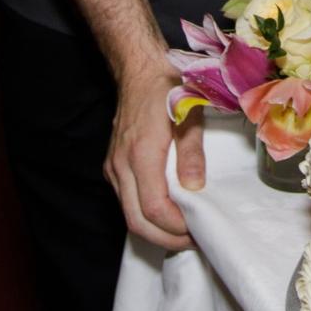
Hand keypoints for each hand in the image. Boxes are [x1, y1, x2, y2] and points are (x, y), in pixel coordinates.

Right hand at [104, 61, 204, 250]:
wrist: (139, 69)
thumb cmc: (167, 88)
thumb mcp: (190, 115)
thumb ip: (192, 153)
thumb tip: (195, 188)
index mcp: (141, 154)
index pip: (153, 208)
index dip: (175, 227)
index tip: (198, 231)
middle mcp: (121, 166)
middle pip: (136, 221)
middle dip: (165, 238)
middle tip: (192, 240)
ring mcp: (114, 167)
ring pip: (129, 214)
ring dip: (154, 229)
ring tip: (184, 229)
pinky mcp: (113, 165)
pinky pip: (126, 200)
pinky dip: (145, 214)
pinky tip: (167, 211)